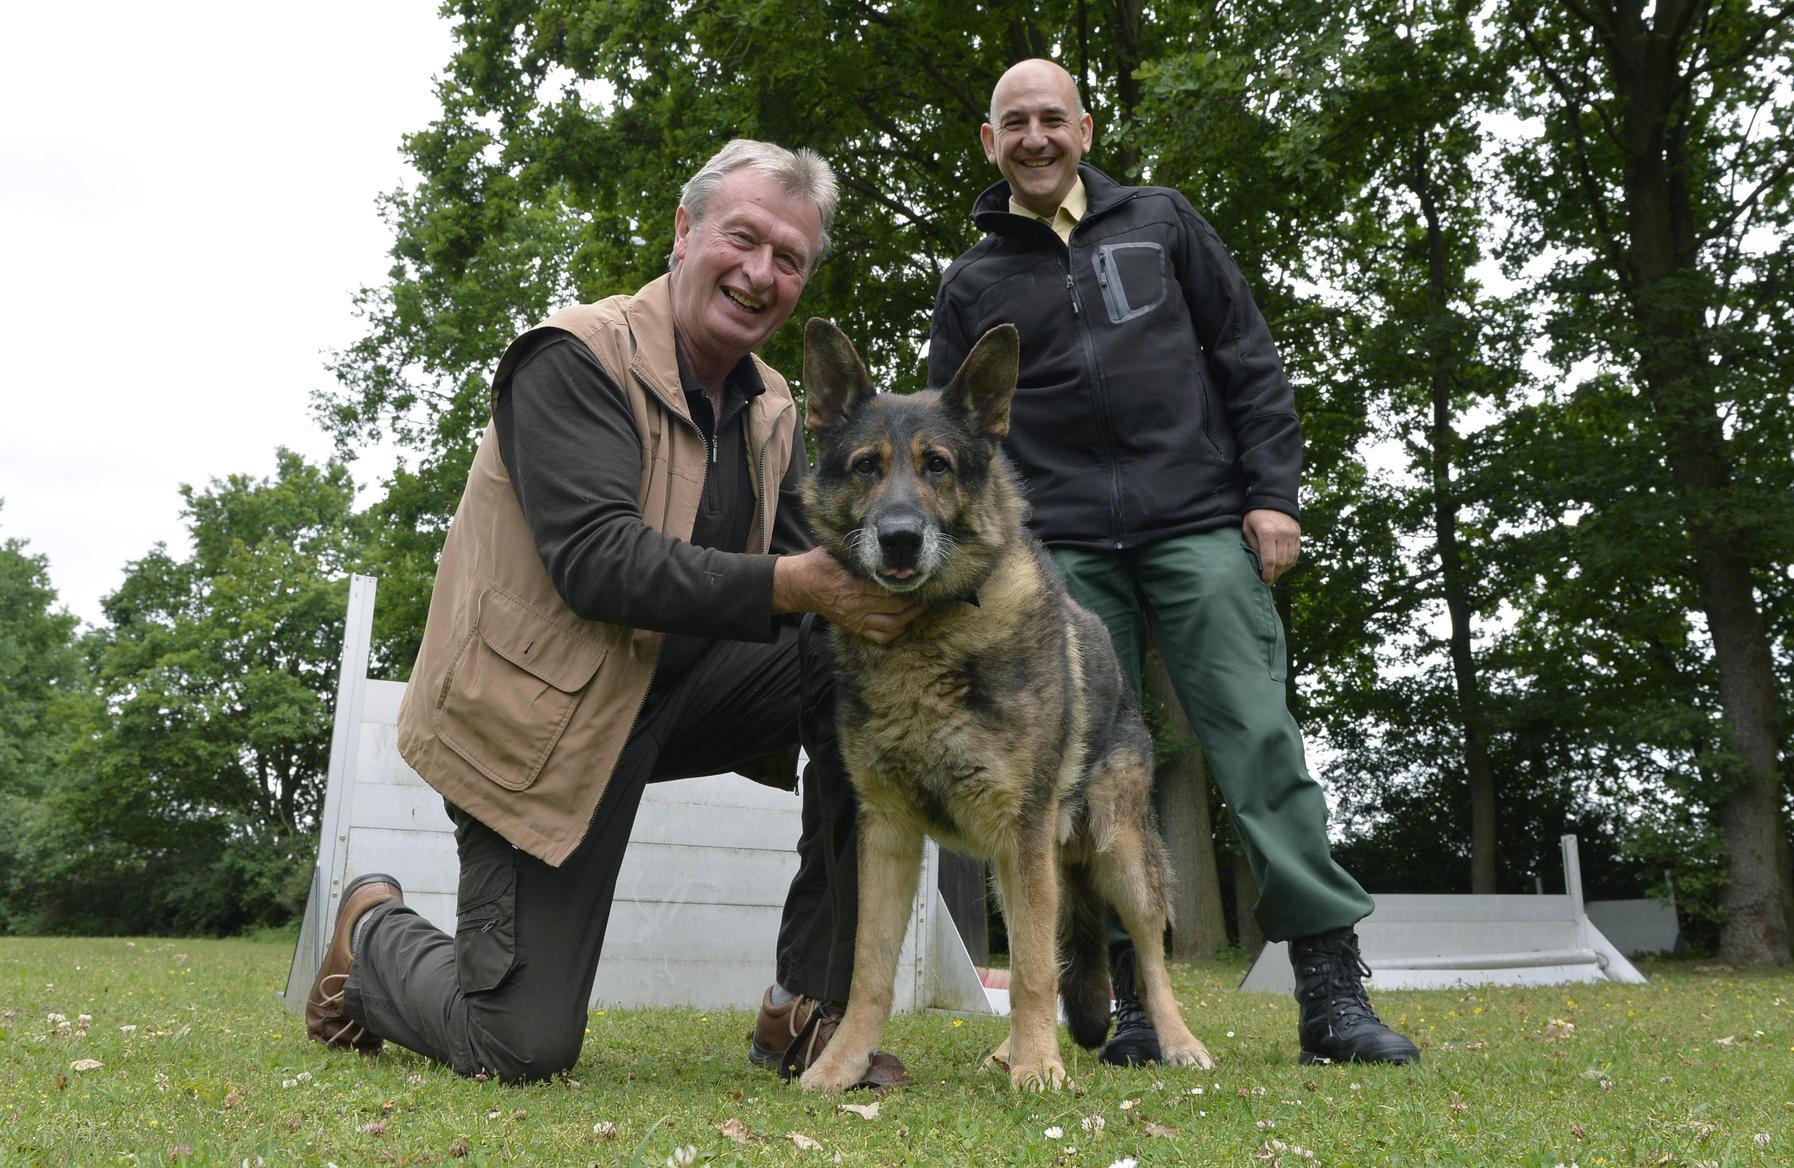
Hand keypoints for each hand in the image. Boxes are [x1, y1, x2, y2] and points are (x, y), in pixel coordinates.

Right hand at [772, 548, 922, 644]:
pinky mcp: (854, 627)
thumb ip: (858, 551)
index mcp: (852, 585)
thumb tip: (883, 542)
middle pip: (896, 607)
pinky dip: (895, 631)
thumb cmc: (819, 564)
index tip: (922, 577)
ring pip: (892, 625)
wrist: (799, 585)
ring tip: (922, 606)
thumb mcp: (836, 551)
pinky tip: (904, 621)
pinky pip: (880, 636)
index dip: (908, 584)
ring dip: (910, 617)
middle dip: (915, 601)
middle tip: (929, 591)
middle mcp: (856, 605)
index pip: (888, 588)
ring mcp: (855, 619)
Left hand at [1242, 509, 1300, 585]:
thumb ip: (1252, 545)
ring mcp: (1292, 535)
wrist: (1274, 498)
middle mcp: (1282, 534)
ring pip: (1290, 559)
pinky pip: (1295, 553)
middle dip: (1275, 574)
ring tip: (1274, 574)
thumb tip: (1258, 563)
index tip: (1264, 581)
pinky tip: (1282, 566)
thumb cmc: (1256, 514)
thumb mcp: (1248, 527)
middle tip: (1269, 581)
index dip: (1267, 573)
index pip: (1269, 560)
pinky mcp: (1297, 534)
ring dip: (1282, 570)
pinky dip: (1289, 562)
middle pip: (1281, 562)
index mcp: (1267, 533)